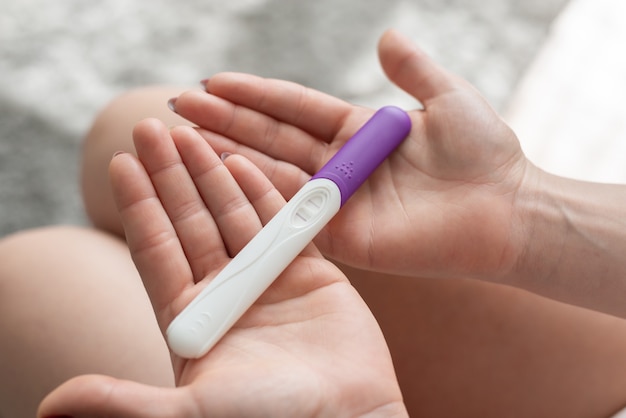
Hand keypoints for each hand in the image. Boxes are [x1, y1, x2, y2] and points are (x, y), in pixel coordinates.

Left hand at [38, 120, 404, 416]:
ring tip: (191, 133)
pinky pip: (280, 223)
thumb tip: (50, 407)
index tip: (120, 161)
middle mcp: (226, 293)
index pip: (156, 249)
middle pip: (190, 221)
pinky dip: (263, 192)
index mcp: (193, 318)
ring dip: (210, 173)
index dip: (138, 205)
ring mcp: (267, 279)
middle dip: (169, 175)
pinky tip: (241, 161)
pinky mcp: (308, 272)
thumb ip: (124, 404)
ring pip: (231, 214)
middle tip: (151, 128)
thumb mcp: (191, 413)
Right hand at [168, 30, 529, 280]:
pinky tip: (224, 175)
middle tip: (177, 105)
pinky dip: (260, 195)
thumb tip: (385, 36)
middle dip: (225, 120)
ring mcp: (339, 203)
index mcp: (359, 131)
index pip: (295, 107)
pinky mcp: (345, 237)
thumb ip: (413, 69)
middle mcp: (341, 166)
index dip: (255, 94)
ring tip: (183, 136)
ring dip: (229, 154)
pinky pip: (294, 214)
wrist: (508, 212)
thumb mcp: (448, 97)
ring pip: (274, 172)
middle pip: (272, 137)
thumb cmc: (486, 154)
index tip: (213, 81)